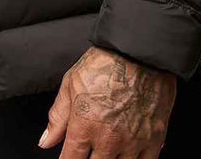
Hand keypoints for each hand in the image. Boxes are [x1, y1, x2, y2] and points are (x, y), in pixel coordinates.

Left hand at [39, 45, 176, 157]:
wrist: (139, 51)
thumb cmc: (105, 63)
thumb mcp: (71, 83)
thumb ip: (58, 117)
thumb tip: (46, 141)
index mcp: (84, 125)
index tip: (69, 158)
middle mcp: (108, 139)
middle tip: (90, 149)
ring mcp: (132, 142)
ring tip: (108, 149)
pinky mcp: (154, 140)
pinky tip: (127, 154)